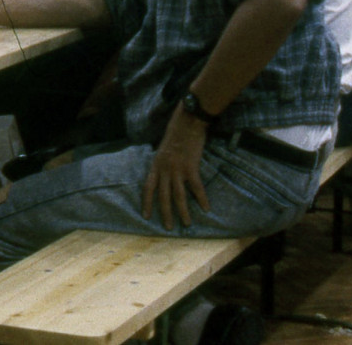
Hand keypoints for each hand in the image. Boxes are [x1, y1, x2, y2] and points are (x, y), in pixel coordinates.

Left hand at [140, 110, 210, 228]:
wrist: (187, 123)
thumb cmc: (176, 134)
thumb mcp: (162, 149)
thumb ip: (161, 163)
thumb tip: (162, 174)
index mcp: (156, 165)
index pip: (148, 188)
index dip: (147, 203)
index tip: (146, 216)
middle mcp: (164, 169)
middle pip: (163, 196)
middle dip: (165, 213)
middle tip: (168, 228)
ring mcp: (177, 169)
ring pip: (178, 196)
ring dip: (183, 212)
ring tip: (187, 224)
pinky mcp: (191, 168)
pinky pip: (197, 188)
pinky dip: (201, 199)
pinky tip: (206, 208)